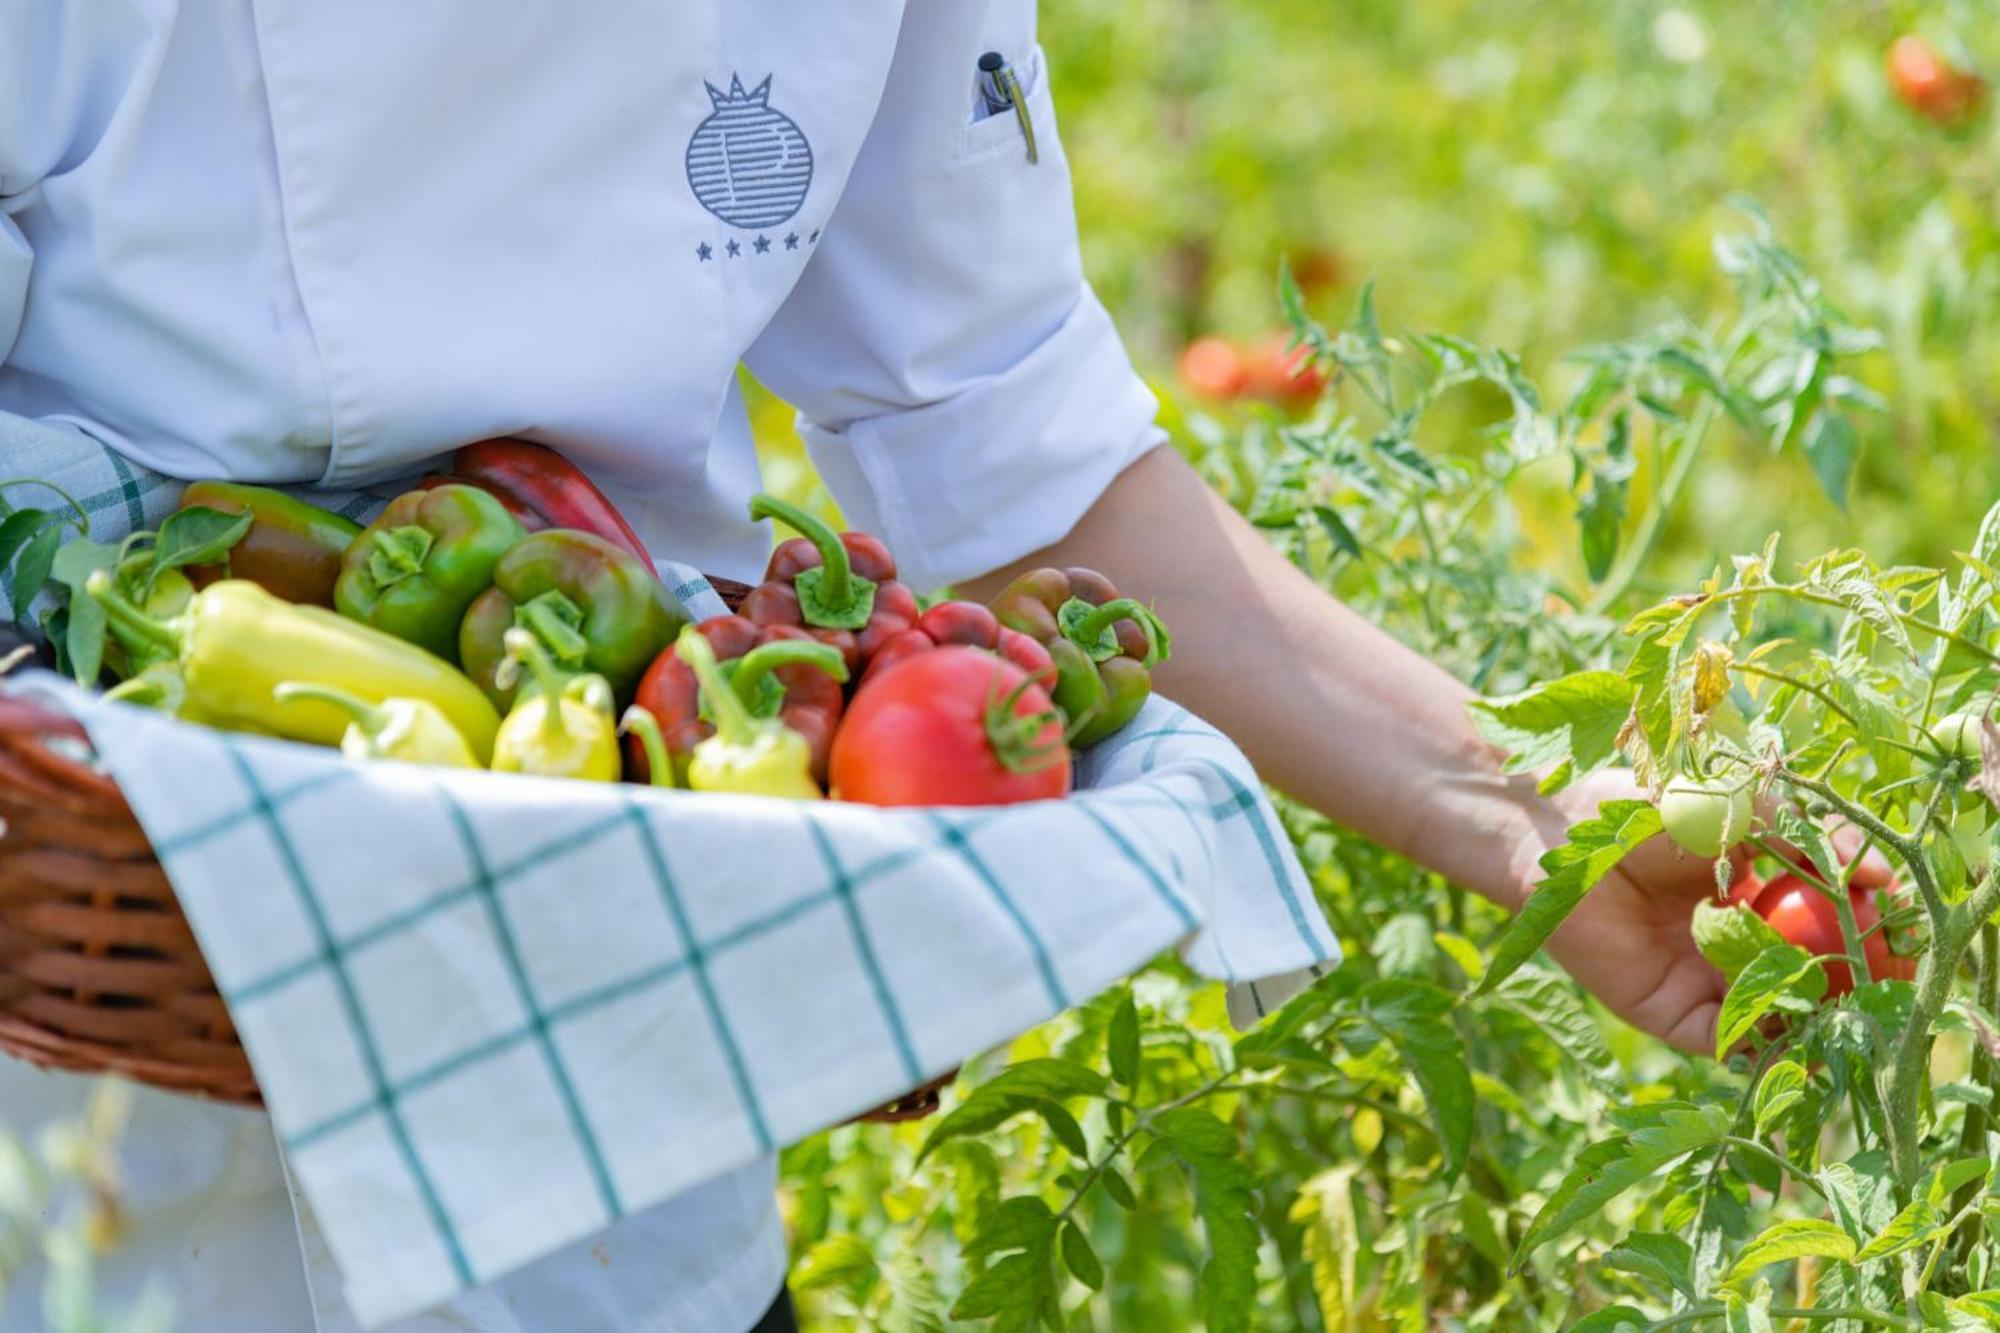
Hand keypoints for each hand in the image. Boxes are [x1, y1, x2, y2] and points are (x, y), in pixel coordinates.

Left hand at [1522, 770, 1892, 1053]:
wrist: (1555, 833)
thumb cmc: (1640, 809)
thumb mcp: (1737, 811)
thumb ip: (1805, 838)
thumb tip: (1877, 872)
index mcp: (1754, 895)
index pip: (1823, 927)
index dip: (1864, 938)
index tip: (1903, 943)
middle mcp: (1731, 944)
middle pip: (1803, 983)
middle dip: (1847, 995)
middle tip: (1887, 996)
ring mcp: (1700, 980)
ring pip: (1768, 1018)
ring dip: (1809, 1024)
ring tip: (1845, 1020)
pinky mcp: (1664, 1011)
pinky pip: (1722, 1039)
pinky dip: (1757, 1041)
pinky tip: (1787, 1029)